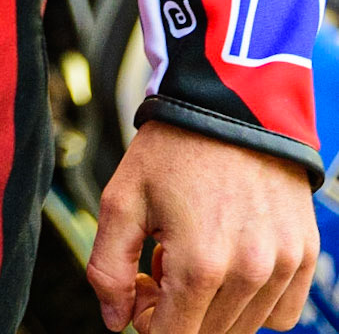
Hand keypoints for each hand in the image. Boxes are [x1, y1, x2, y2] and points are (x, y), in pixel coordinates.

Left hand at [86, 120, 317, 332]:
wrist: (229, 103)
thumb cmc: (173, 147)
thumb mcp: (122, 198)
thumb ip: (109, 269)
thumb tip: (117, 321)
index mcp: (200, 264)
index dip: (147, 318)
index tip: (142, 281)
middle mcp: (249, 272)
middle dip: (178, 309)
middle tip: (164, 260)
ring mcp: (283, 265)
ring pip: (244, 327)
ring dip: (215, 304)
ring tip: (200, 249)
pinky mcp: (305, 254)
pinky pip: (282, 313)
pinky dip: (256, 301)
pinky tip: (234, 259)